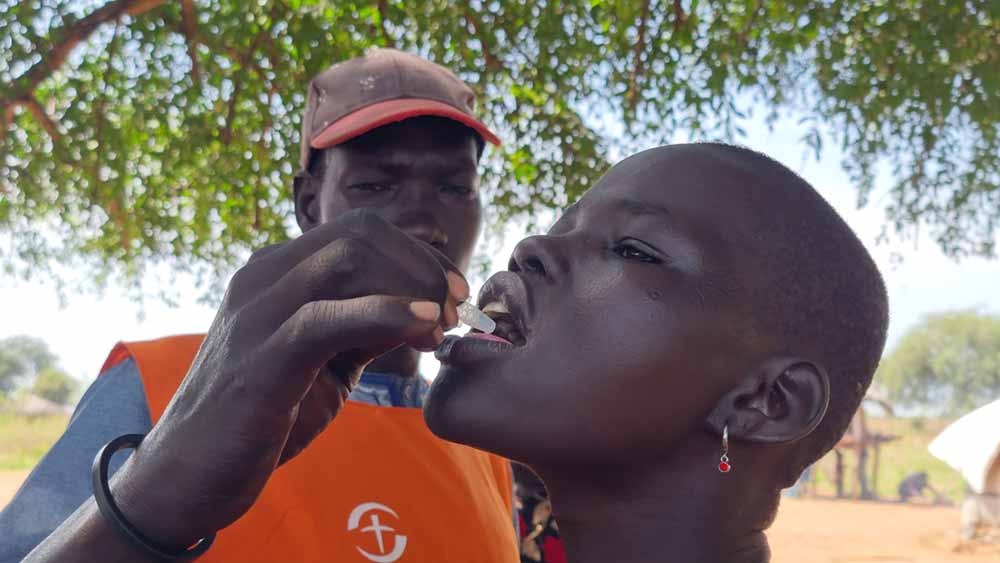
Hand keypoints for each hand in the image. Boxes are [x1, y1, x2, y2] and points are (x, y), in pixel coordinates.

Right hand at [111, 209, 468, 549]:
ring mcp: (255, 312)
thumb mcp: (325, 360)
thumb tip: (425, 307)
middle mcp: (261, 276)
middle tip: (455, 310)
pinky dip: (385, 312)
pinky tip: (422, 325)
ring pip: (347, 260)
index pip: (360, 230)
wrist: (189, 475)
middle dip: (421, 265)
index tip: (455, 291)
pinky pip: (327, 316)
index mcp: (275, 270)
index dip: (419, 253)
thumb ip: (366, 326)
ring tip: (441, 327)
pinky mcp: (259, 357)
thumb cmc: (262, 416)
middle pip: (359, 233)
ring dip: (411, 288)